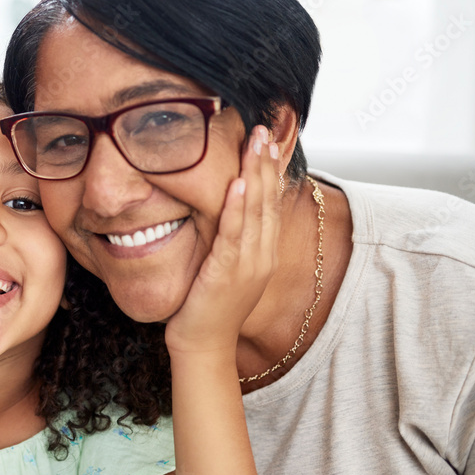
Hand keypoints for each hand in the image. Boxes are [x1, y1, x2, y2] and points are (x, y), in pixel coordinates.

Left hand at [165, 125, 280, 358]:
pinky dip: (237, 208)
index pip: (270, 203)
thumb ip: (231, 242)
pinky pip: (234, 234)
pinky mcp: (227, 273)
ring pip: (255, 211)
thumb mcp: (226, 269)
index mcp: (262, 253)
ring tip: (255, 143)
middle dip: (266, 162)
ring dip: (256, 174)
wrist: (203, 345)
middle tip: (264, 128)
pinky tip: (239, 184)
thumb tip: (226, 213)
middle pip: (268, 200)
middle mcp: (262, 255)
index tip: (269, 141)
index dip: (271, 170)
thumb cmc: (209, 308)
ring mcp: (248, 264)